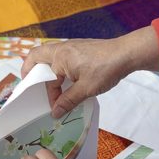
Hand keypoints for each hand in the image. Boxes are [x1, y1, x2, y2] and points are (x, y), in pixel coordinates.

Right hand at [24, 26, 158, 117]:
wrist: (126, 54)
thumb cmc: (106, 69)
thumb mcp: (86, 89)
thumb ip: (68, 101)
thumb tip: (55, 112)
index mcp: (60, 57)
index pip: (47, 79)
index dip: (50, 95)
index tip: (56, 107)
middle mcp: (62, 48)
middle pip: (37, 56)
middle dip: (32, 71)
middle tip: (33, 86)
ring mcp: (71, 46)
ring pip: (50, 56)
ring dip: (48, 70)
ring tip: (54, 86)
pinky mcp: (80, 48)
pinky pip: (62, 56)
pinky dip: (59, 67)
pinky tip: (69, 79)